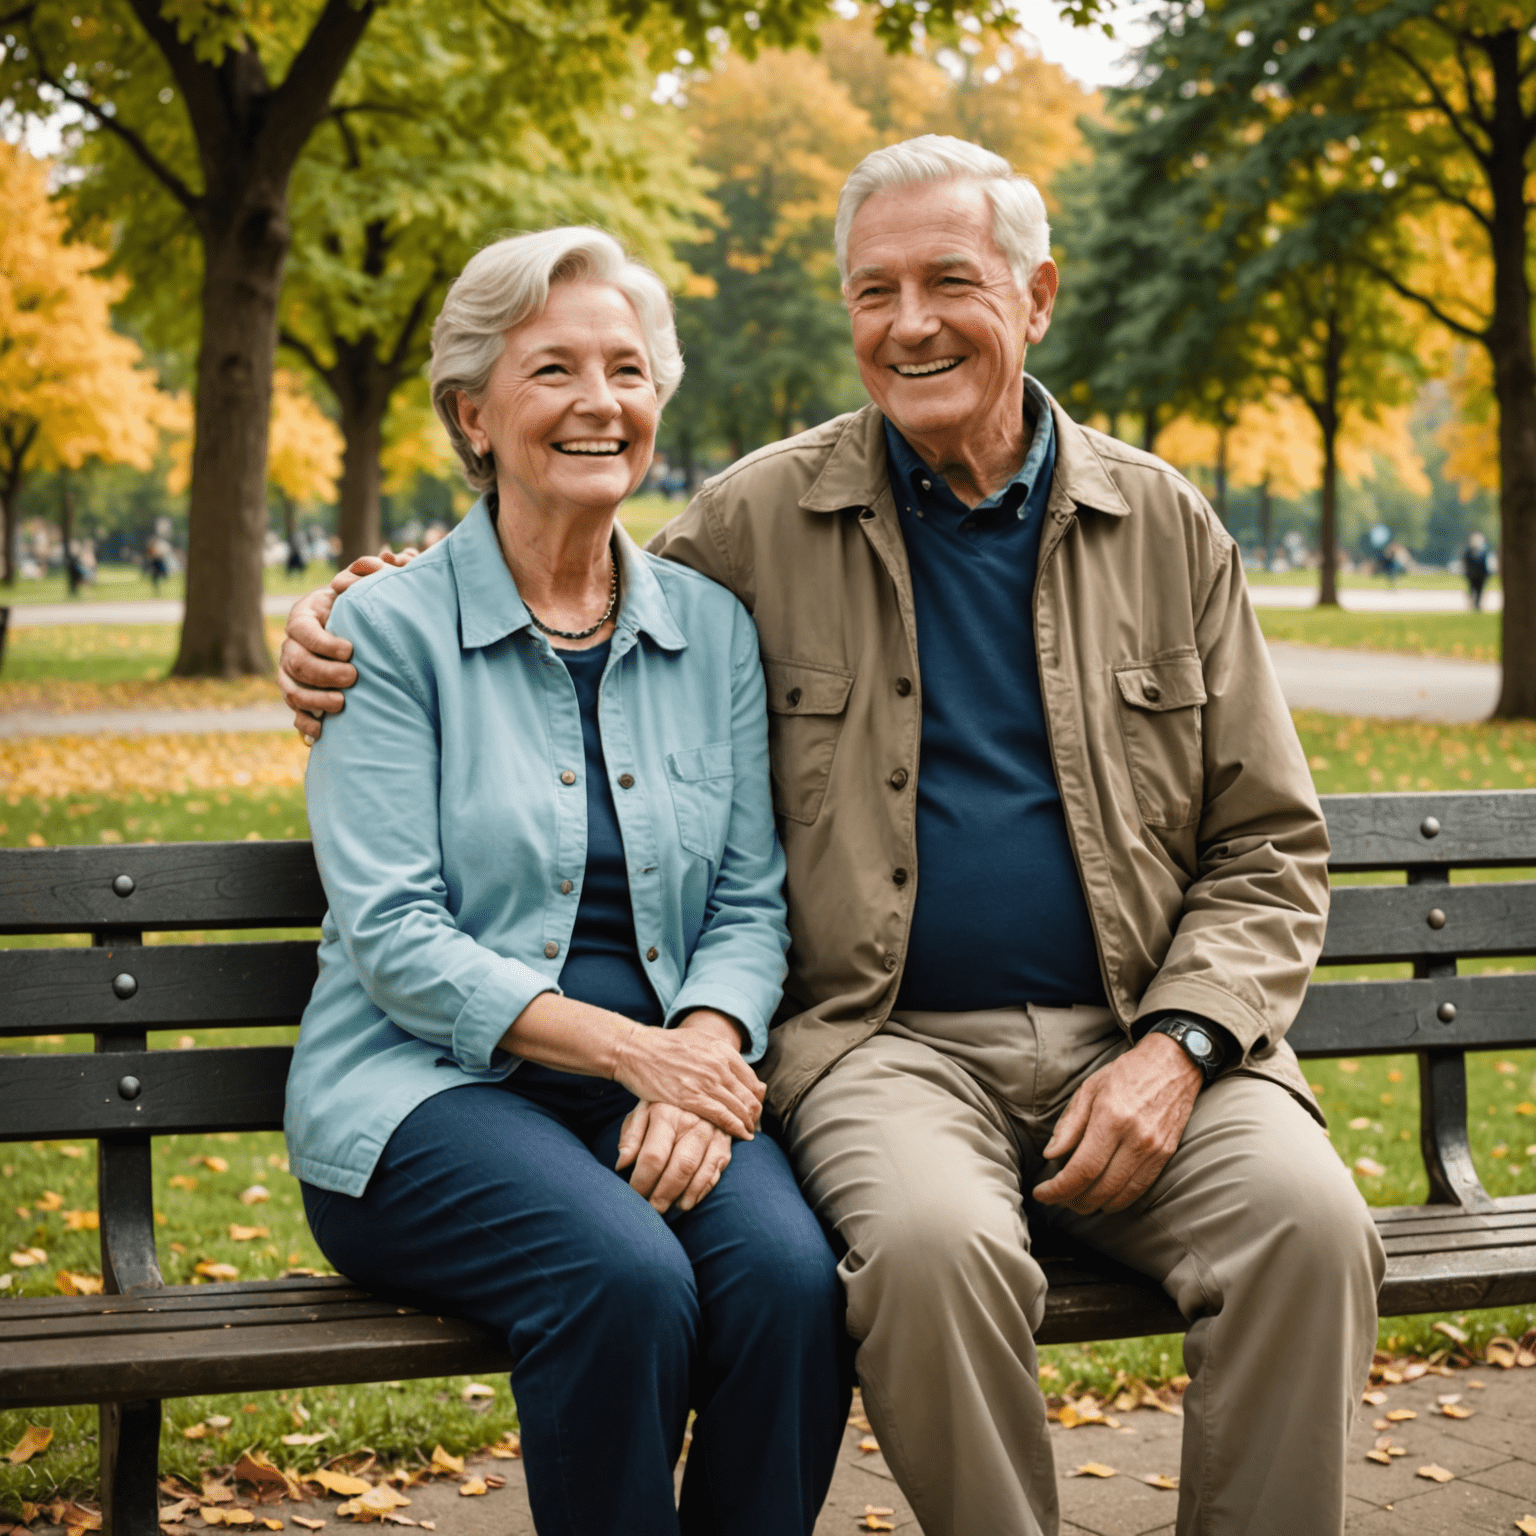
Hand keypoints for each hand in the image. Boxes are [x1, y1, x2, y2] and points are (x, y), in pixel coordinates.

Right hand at [278, 549, 416, 742]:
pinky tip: (322, 732)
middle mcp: (291, 644)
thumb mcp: (365, 589)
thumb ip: (375, 575)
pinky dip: (305, 723)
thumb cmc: (360, 608)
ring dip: (314, 699)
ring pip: (291, 689)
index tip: (352, 650)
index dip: (324, 642)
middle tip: (353, 678)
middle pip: (296, 662)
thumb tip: (398, 555)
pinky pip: (293, 712)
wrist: (351, 631)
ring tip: (342, 705)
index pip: (302, 629)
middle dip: (324, 672)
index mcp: (304, 616)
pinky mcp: (297, 694)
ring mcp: (290, 671)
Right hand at [612, 1023, 763, 1140]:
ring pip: (739, 1108)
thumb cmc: (666, 1045)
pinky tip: (740, 1135)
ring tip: (748, 1133)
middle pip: (750, 1097)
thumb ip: (722, 1053)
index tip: (754, 1108)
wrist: (636, 1050)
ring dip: (747, 1124)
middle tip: (753, 1124)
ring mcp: (706, 1082)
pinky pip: (722, 1117)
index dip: (757, 1098)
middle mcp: (719, 1065)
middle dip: (754, 1114)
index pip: (753, 1081)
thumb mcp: (700, 1040)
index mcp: (723, 1050)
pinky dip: (735, 1128)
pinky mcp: (690, 1098)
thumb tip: (736, 1067)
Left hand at [616, 1101, 732, 1213]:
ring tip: (668, 1211)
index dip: (642, 1181)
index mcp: (666, 1113)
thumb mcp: (642, 1111)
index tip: (633, 1196)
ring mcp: (712, 1132)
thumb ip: (630, 1137)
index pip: (653, 1156)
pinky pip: (714, 1173)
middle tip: (651, 1211)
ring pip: (700, 1173)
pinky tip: (686, 1202)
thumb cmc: (662, 1105)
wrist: (699, 1085)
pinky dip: (700, 1192)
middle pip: (679, 1167)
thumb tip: (621, 1165)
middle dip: (663, 1195)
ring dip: (683, 1198)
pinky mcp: (725, 1143)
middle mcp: (692, 1121)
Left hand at [1031, 1033, 1201, 1214]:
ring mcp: (1154, 1150)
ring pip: (1120, 1195)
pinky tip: (1102, 1198)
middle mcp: (1136, 1138)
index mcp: (1111, 1118)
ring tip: (1075, 1200)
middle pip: (1100, 1188)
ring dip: (1094, 1205)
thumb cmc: (1126, 1074)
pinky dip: (1118, 1200)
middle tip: (1056, 1198)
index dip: (1058, 1189)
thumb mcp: (1089, 1089)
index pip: (1082, 1169)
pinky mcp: (1166, 1156)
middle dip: (1072, 1201)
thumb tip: (1051, 1156)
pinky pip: (1139, 1190)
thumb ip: (1069, 1125)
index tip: (1042, 1193)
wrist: (1172, 1065)